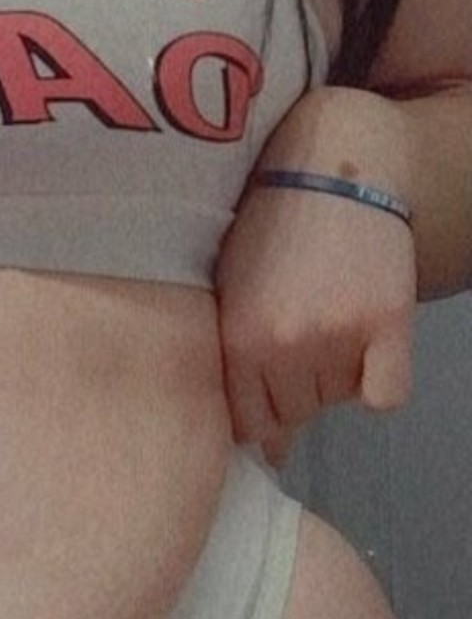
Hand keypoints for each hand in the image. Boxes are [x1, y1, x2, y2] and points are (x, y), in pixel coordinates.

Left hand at [216, 90, 417, 465]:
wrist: (334, 167)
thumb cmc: (268, 228)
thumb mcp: (231, 293)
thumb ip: (233, 365)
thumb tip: (265, 450)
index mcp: (235, 341)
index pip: (248, 424)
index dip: (261, 412)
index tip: (269, 388)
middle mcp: (283, 347)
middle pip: (295, 414)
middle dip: (298, 388)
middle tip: (305, 331)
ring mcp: (337, 337)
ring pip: (338, 401)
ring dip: (337, 376)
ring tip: (330, 316)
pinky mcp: (387, 323)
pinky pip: (386, 396)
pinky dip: (380, 381)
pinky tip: (367, 344)